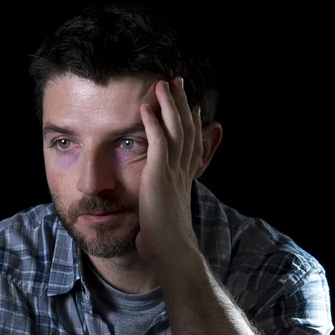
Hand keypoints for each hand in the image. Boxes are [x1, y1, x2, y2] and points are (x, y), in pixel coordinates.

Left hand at [135, 76, 201, 261]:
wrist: (170, 252)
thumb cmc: (163, 242)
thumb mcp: (160, 221)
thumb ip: (155, 214)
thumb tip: (143, 229)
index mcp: (182, 179)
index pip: (190, 144)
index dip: (191, 123)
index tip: (192, 106)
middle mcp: (181, 171)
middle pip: (186, 129)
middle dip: (181, 104)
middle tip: (177, 82)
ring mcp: (171, 172)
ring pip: (175, 130)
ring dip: (169, 105)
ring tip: (163, 83)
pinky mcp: (158, 175)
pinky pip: (157, 142)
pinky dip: (153, 123)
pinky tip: (145, 107)